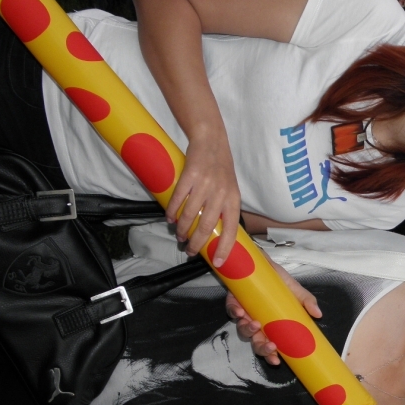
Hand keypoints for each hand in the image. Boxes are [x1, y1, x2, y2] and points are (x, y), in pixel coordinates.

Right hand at [167, 128, 241, 267]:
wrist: (212, 141)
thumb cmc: (222, 169)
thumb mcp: (231, 190)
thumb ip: (226, 210)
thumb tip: (218, 234)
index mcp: (233, 200)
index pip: (231, 230)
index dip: (224, 248)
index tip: (217, 263)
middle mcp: (221, 194)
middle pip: (207, 226)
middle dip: (197, 243)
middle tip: (190, 251)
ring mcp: (205, 185)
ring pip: (191, 215)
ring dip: (183, 230)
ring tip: (180, 236)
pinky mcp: (190, 176)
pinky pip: (178, 199)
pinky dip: (173, 212)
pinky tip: (170, 219)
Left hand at [225, 257, 321, 365]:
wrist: (264, 262)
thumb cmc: (279, 281)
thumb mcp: (296, 290)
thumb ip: (306, 301)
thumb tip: (318, 314)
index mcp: (271, 325)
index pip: (269, 345)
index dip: (270, 356)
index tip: (276, 361)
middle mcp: (256, 322)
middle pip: (255, 342)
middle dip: (261, 348)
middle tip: (270, 346)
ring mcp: (244, 313)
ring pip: (242, 329)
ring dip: (248, 330)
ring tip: (256, 324)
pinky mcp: (233, 300)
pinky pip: (231, 310)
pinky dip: (234, 312)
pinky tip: (240, 311)